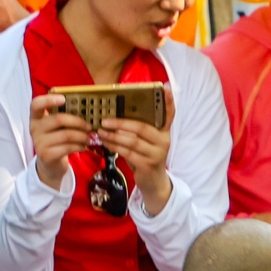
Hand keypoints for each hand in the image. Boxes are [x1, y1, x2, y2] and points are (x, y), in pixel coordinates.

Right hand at [30, 94, 92, 190]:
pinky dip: (79, 146)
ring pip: (66, 135)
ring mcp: (39, 143)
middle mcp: (35, 129)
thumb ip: (62, 117)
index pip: (36, 104)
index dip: (49, 100)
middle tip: (89, 126)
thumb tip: (84, 111)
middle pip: (59, 119)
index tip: (63, 99)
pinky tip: (84, 146)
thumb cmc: (55, 141)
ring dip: (82, 136)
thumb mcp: (54, 128)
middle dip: (78, 122)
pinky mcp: (47, 155)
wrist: (49, 165)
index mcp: (36, 118)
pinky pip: (68, 147)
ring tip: (88, 138)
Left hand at [102, 88, 173, 212]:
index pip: (169, 114)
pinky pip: (128, 153)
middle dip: (121, 123)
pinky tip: (106, 143)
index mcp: (164, 132)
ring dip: (114, 135)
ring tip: (101, 131)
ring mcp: (156, 154)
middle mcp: (163, 141)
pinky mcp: (147, 165)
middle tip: (105, 120)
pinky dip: (115, 147)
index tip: (164, 87)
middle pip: (141, 127)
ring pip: (132, 141)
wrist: (153, 182)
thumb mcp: (147, 142)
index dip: (168, 101)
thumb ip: (140, 129)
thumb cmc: (146, 157)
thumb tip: (118, 115)